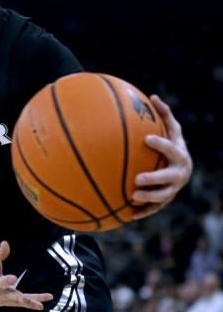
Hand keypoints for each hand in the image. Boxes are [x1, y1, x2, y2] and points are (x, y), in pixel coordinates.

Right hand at [0, 241, 50, 310]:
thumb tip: (5, 243)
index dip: (3, 281)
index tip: (14, 278)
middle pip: (5, 297)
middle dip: (16, 298)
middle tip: (25, 298)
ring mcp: (0, 300)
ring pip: (15, 302)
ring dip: (28, 303)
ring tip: (40, 305)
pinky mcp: (8, 302)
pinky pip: (20, 303)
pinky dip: (31, 303)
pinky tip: (41, 304)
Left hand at [132, 95, 191, 218]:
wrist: (182, 168)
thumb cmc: (171, 144)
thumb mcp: (171, 131)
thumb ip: (164, 115)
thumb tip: (154, 96)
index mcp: (179, 154)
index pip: (172, 148)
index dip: (161, 144)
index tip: (145, 139)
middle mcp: (180, 172)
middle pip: (169, 177)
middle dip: (155, 178)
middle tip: (138, 178)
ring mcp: (174, 188)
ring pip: (164, 196)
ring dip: (149, 197)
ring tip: (133, 196)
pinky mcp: (166, 200)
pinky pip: (155, 208)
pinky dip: (143, 212)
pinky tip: (129, 215)